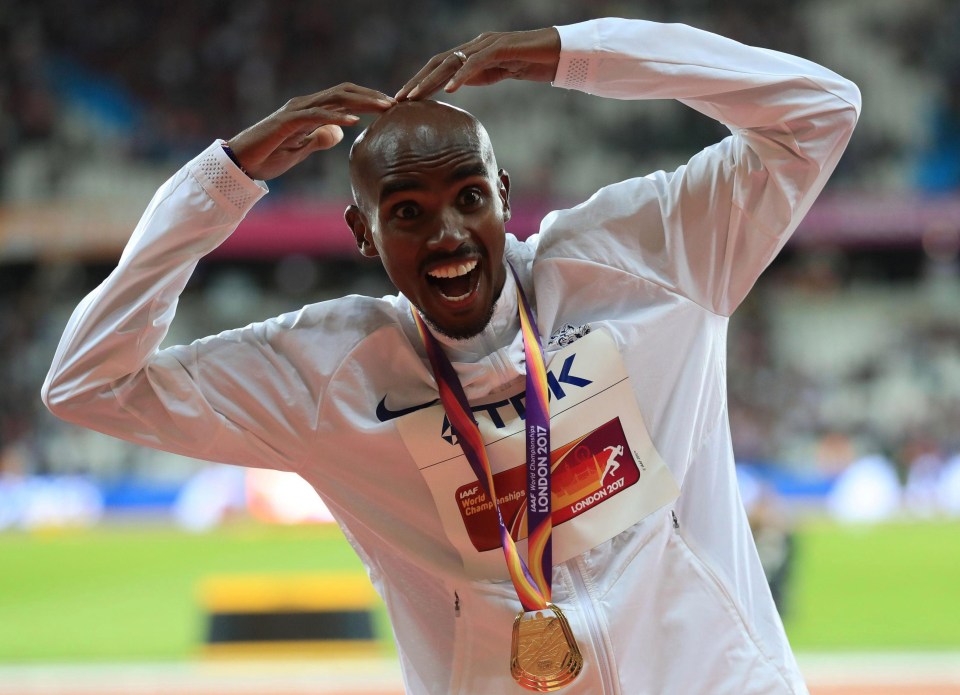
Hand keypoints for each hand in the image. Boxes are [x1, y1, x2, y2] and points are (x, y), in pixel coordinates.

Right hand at [225, 84, 395, 179]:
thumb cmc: (268, 157)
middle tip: (396, 103)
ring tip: (383, 107)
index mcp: (310, 111)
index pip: (345, 98)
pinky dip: (336, 116)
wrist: (240, 165)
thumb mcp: (301, 150)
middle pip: (344, 92)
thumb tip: (339, 132)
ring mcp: (295, 111)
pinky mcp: (286, 123)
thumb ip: (319, 139)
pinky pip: (315, 115)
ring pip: (334, 98)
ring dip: (362, 101)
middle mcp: (304, 105)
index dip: (368, 100)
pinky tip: (354, 121)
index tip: (391, 108)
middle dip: (372, 96)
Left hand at [395, 28, 560, 100]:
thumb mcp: (498, 73)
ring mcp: (486, 44)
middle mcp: (475, 45)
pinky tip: (450, 90)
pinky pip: (476, 63)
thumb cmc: (531, 63)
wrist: (559, 52)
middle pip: (438, 62)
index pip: (440, 67)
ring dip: (430, 80)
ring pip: (451, 61)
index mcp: (472, 53)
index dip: (421, 82)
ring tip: (415, 97)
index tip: (405, 100)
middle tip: (398, 100)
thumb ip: (478, 76)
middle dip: (417, 81)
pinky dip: (461, 76)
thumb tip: (458, 86)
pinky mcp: (500, 48)